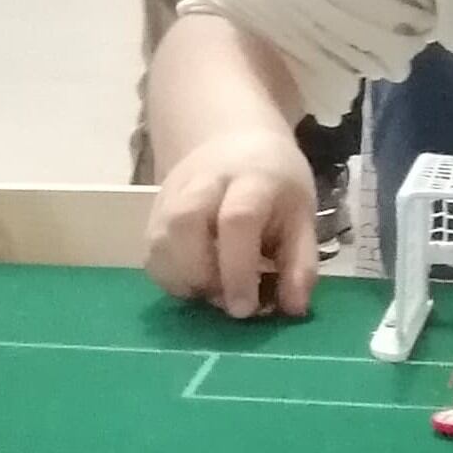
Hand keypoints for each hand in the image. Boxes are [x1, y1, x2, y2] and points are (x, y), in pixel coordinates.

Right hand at [145, 129, 319, 319]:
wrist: (236, 143)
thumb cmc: (275, 185)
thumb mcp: (302, 216)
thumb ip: (300, 263)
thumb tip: (293, 309)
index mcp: (252, 179)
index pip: (237, 219)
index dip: (237, 269)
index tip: (244, 308)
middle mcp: (204, 182)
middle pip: (183, 223)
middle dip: (199, 274)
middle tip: (222, 299)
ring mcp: (172, 194)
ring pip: (158, 240)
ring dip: (181, 280)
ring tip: (209, 291)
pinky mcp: (154, 211)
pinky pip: (150, 252)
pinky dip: (168, 278)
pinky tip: (194, 282)